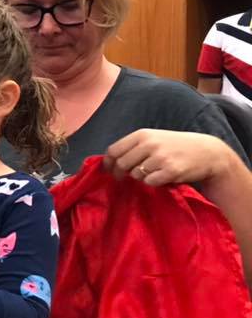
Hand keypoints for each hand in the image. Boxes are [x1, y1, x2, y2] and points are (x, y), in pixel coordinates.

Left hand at [103, 129, 233, 186]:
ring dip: (141, 177)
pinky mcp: (170, 171)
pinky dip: (153, 182)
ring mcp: (160, 157)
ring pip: (136, 175)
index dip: (108, 163)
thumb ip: (133, 147)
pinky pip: (150, 182)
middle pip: (122, 164)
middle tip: (125, 179)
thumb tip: (109, 163)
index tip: (109, 171)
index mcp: (142, 134)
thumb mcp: (154, 139)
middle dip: (121, 174)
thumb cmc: (176, 146)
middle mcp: (150, 144)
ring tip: (154, 172)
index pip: (113, 150)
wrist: (208, 152)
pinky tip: (163, 177)